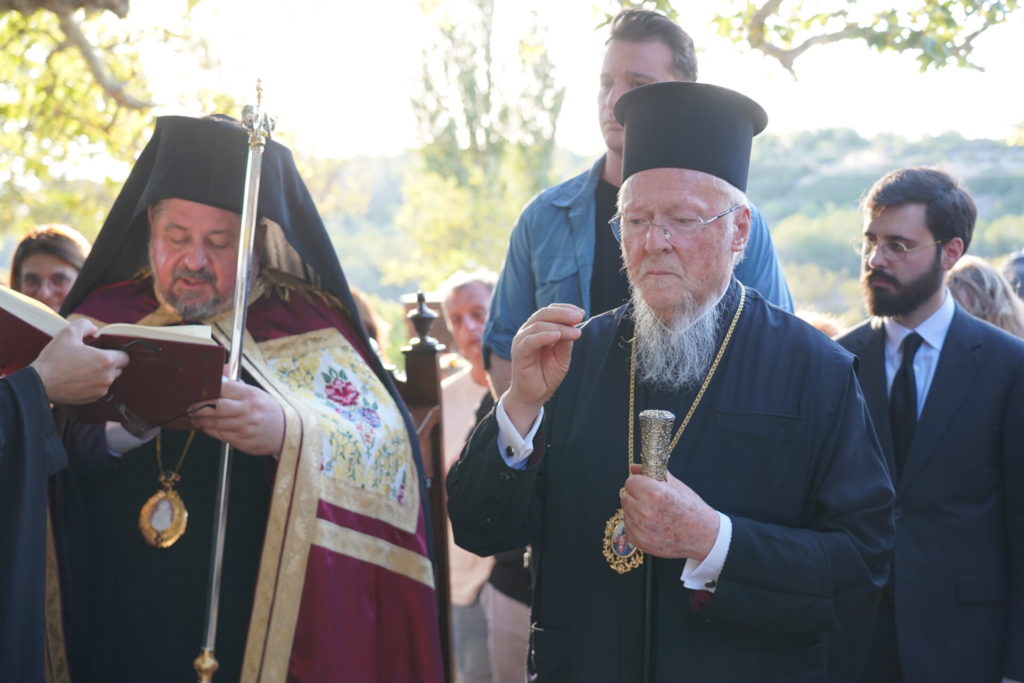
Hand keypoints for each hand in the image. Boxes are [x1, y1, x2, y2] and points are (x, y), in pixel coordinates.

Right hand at [31, 319, 129, 404]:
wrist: (40, 382)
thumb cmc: (54, 358)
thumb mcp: (68, 333)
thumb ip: (86, 326)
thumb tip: (95, 330)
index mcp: (106, 361)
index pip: (125, 357)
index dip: (116, 352)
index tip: (105, 351)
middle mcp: (107, 377)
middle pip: (118, 369)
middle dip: (109, 363)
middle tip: (91, 359)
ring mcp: (101, 390)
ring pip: (109, 379)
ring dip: (101, 374)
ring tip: (83, 369)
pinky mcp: (92, 399)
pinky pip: (99, 389)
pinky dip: (93, 384)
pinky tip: (79, 379)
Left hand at [187, 379, 284, 455]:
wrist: (286, 432)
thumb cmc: (267, 411)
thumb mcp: (256, 393)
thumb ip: (236, 385)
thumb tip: (220, 371)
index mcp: (250, 395)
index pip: (223, 388)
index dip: (207, 391)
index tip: (197, 393)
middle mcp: (248, 410)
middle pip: (215, 408)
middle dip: (198, 408)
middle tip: (190, 409)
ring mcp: (245, 427)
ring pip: (215, 424)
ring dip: (201, 422)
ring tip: (196, 419)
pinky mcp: (243, 441)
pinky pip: (220, 436)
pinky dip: (211, 431)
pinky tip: (208, 428)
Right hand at [503, 304, 583, 434]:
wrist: (534, 396)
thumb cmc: (547, 375)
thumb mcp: (562, 356)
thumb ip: (566, 341)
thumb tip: (574, 325)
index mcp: (538, 329)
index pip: (549, 311)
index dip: (565, 309)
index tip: (581, 313)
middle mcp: (528, 332)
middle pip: (543, 313)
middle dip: (563, 313)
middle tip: (579, 317)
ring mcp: (522, 341)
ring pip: (538, 324)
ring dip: (558, 326)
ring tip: (575, 332)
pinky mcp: (519, 353)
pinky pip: (530, 340)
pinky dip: (544, 336)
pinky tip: (557, 336)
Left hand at [621, 463, 719, 560]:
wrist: (703, 536)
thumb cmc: (692, 510)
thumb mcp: (676, 485)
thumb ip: (652, 473)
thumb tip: (634, 468)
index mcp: (654, 493)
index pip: (630, 482)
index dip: (639, 483)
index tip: (646, 486)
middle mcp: (645, 511)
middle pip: (625, 497)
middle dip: (636, 497)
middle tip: (651, 501)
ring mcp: (641, 529)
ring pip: (627, 513)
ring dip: (636, 511)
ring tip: (654, 514)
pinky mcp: (640, 542)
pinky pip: (629, 528)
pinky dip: (637, 526)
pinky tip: (653, 526)